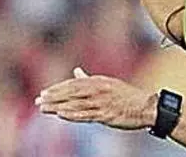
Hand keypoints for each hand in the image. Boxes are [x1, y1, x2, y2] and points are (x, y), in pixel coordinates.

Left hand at [36, 67, 157, 129]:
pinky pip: (85, 114)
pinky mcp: (105, 114)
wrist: (146, 107)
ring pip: (75, 104)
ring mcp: (101, 102)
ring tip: (43, 108)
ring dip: (58, 106)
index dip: (57, 88)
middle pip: (71, 92)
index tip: (44, 92)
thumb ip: (89, 79)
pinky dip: (72, 114)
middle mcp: (98, 90)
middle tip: (39, 100)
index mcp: (98, 81)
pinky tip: (60, 114)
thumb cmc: (126, 97)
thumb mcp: (108, 83)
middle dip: (53, 96)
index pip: (73, 84)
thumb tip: (76, 71)